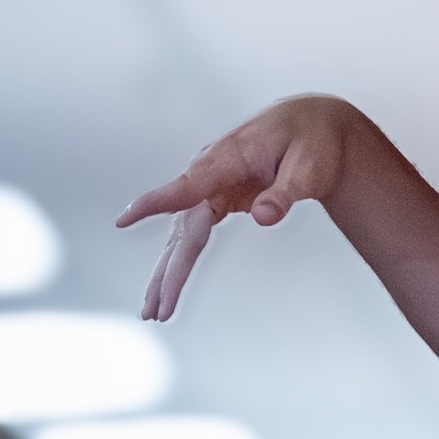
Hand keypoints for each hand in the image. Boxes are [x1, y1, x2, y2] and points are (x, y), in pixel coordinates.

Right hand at [116, 96, 349, 320]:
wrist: (313, 126)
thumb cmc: (312, 141)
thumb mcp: (309, 167)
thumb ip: (286, 192)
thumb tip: (264, 217)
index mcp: (227, 157)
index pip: (188, 185)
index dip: (158, 203)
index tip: (125, 218)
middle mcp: (210, 173)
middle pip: (184, 228)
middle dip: (169, 271)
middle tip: (155, 309)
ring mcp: (210, 188)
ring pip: (182, 236)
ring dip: (167, 274)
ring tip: (153, 312)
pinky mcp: (216, 200)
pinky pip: (192, 235)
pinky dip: (180, 262)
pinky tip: (166, 287)